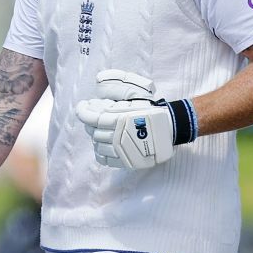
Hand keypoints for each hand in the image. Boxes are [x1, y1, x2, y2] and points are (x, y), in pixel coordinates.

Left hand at [74, 68, 195, 169]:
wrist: (170, 128)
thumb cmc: (151, 110)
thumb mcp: (134, 95)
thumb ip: (114, 92)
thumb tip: (96, 91)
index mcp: (119, 119)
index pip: (91, 118)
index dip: (82, 111)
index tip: (82, 106)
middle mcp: (118, 136)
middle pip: (93, 132)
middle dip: (92, 123)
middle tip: (97, 117)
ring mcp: (122, 150)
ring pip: (98, 145)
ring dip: (97, 136)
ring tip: (103, 130)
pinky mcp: (126, 161)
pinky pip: (105, 159)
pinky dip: (100, 151)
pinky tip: (103, 144)